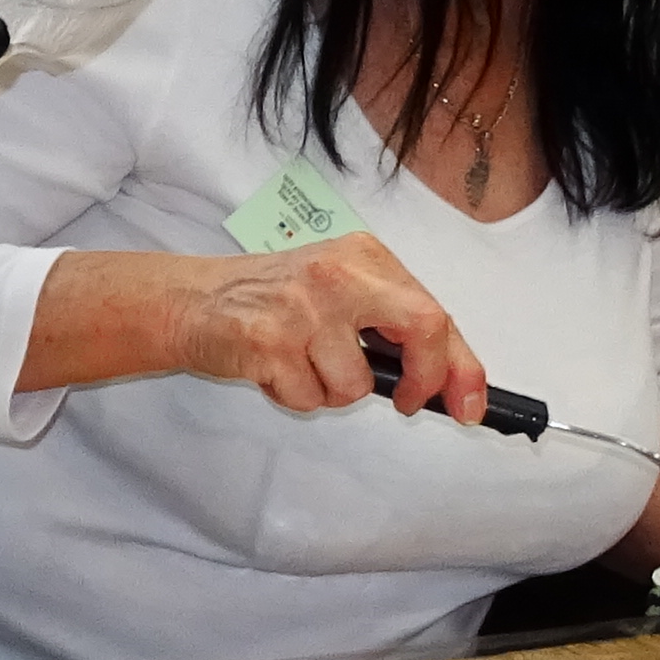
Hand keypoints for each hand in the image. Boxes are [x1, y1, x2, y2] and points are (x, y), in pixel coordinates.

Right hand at [163, 234, 483, 417]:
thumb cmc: (268, 300)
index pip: (433, 312)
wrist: (191, 300)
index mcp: (364, 257)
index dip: (460, 365)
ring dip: (331, 391)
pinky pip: (309, 398)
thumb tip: (442, 375)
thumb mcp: (336, 289)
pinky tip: (274, 369)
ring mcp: (304, 306)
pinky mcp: (270, 341)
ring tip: (300, 365)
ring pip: (355, 384)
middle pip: (422, 329)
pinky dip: (295, 397)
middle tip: (406, 401)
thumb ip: (387, 321)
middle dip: (424, 379)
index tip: (468, 401)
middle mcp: (339, 274)